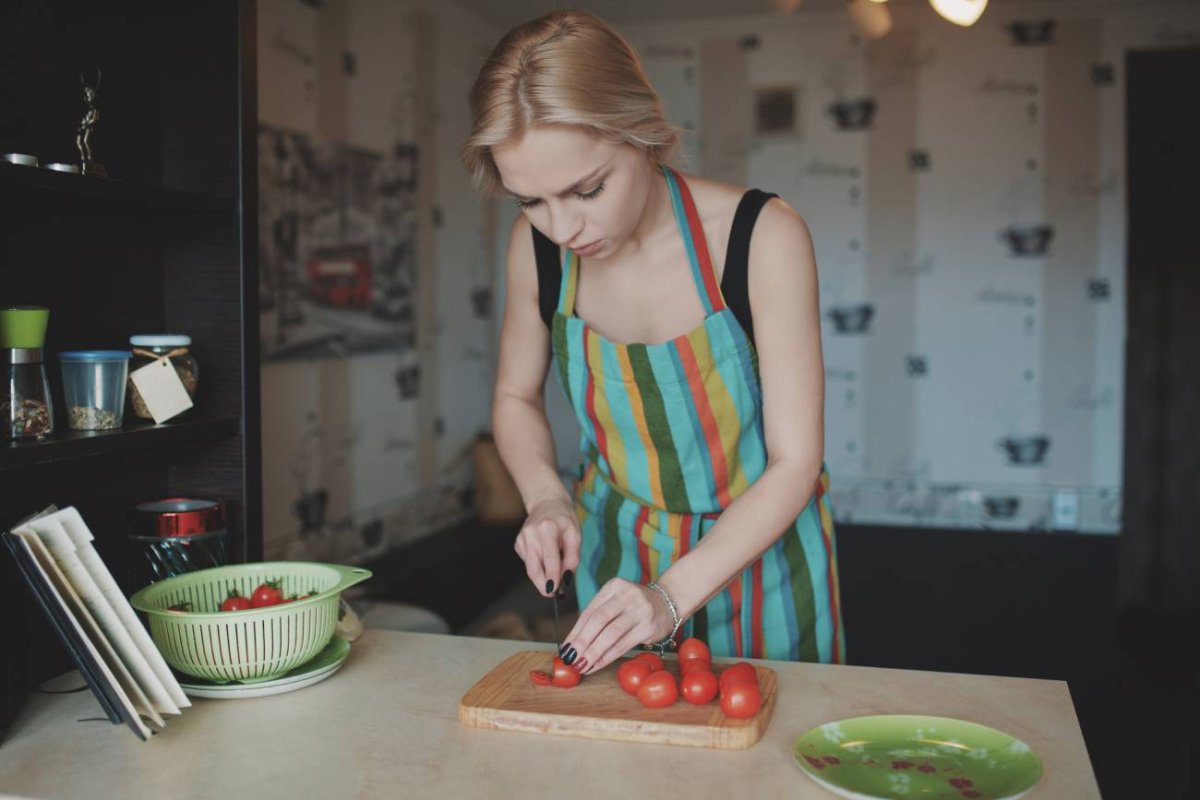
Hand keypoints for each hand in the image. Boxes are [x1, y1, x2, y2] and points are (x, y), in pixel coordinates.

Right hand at [514, 496, 580, 597]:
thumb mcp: (575, 533)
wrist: (546, 503)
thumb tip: (566, 576)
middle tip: (554, 595)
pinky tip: (544, 556)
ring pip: (531, 568)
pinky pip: (529, 562)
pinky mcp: (518, 544)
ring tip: (555, 572)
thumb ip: (573, 556)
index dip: (551, 576)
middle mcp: (530, 534)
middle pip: (534, 568)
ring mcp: (521, 539)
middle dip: (543, 585)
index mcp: (546, 528)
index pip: (549, 557)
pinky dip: (538, 566)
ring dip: (543, 576)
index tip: (554, 590)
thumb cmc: (564, 519)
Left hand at [558, 578, 674, 674]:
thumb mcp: (616, 602)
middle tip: (570, 659)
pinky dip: (608, 657)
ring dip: (593, 653)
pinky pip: (624, 644)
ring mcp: (640, 610)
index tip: (565, 649)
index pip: (589, 612)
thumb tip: (572, 644)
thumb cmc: (635, 606)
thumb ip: (597, 617)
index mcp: (613, 587)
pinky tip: (597, 665)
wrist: (669, 601)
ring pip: (610, 634)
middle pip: (598, 621)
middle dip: (581, 643)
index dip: (575, 632)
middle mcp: (626, 595)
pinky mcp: (649, 626)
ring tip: (581, 665)